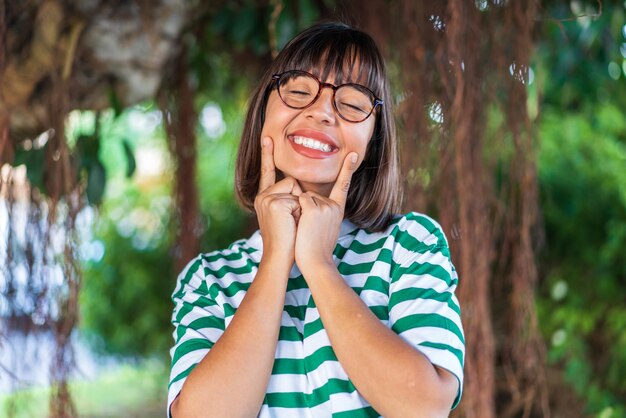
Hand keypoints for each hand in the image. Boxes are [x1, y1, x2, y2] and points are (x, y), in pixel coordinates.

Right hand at [254, 137, 301, 264]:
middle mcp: (262, 195)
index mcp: (264, 197)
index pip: (268, 172)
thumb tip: (299, 187)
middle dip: (299, 199)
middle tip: (291, 221)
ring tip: (291, 223)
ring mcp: (266, 198)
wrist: (280, 256)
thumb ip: (289, 199)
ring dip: (300, 205)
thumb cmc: (287, 239)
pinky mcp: (273, 202)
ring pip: (295, 187)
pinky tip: (290, 223)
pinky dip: (299, 211)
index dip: (267, 154)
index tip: (267, 137)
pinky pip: (297, 197)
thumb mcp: (286, 215)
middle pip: (291, 181)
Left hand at [295, 152, 358, 275]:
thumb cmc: (317, 249)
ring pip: (303, 196)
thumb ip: (322, 212)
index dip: (348, 169)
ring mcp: (325, 206)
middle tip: (308, 229)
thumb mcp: (326, 228)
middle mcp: (334, 205)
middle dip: (304, 208)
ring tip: (306, 229)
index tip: (352, 154)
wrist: (316, 262)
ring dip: (299, 210)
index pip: (343, 185)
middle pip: (311, 194)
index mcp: (338, 209)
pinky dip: (295, 210)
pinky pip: (298, 200)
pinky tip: (302, 225)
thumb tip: (309, 201)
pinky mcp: (314, 209)